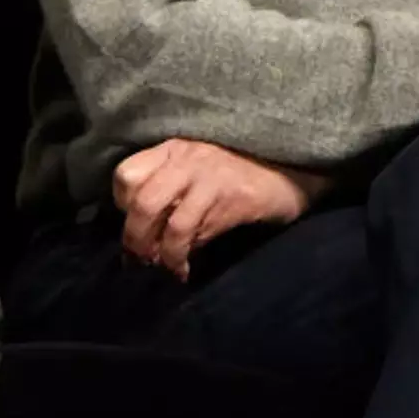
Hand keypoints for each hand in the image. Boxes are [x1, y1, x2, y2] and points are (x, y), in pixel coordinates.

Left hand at [112, 138, 330, 280]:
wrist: (295, 171)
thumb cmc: (245, 173)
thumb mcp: (203, 172)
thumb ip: (175, 192)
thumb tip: (148, 238)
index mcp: (175, 148)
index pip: (127, 173)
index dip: (123, 205)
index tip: (135, 225)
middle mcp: (186, 157)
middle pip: (139, 196)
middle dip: (133, 235)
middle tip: (138, 259)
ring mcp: (207, 175)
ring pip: (160, 213)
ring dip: (155, 250)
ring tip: (162, 267)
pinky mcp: (228, 196)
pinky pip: (190, 229)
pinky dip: (180, 255)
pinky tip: (184, 269)